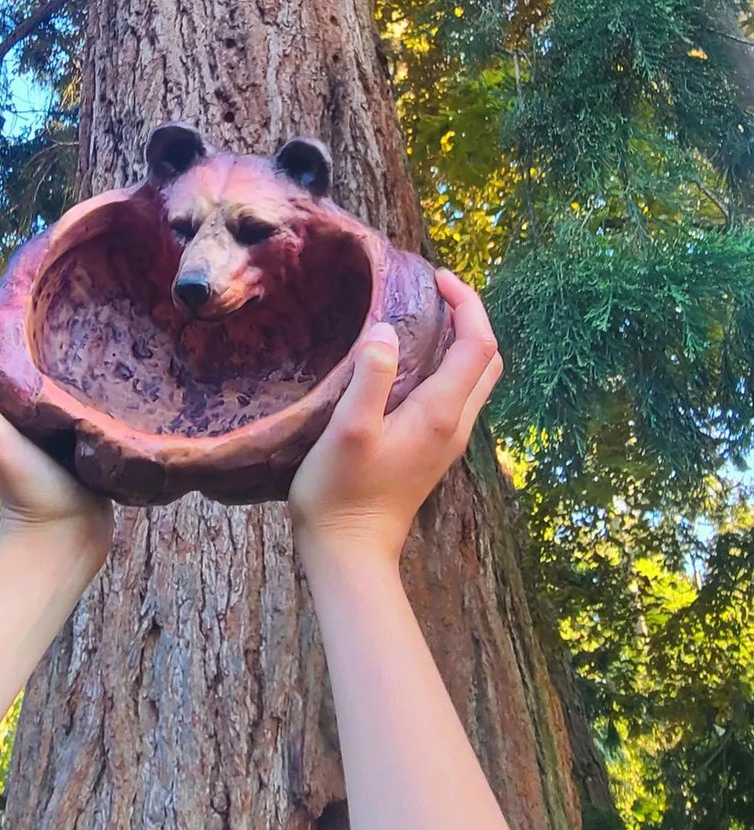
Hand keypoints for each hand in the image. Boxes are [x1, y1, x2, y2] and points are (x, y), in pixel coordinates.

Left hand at [0, 311, 113, 572]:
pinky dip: (94, 367)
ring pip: (57, 365)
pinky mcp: (84, 428)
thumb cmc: (26, 489)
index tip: (27, 282)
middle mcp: (21, 405)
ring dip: (68, 339)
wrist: (67, 540)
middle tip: (69, 287)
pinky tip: (117, 353)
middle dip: (38, 317)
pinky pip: (86, 387)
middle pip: (25, 348)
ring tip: (96, 308)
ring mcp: (54, 417)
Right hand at [287, 269, 501, 567]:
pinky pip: (457, 395)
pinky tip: (410, 360)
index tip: (435, 277)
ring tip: (422, 316)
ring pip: (475, 379)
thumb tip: (385, 329)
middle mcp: (456, 425)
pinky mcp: (434, 451)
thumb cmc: (342, 492)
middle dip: (471, 317)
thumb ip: (370, 378)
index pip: (478, 344)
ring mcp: (448, 441)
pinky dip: (447, 365)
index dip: (467, 303)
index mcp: (442, 414)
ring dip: (461, 341)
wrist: (350, 551)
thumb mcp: (348, 430)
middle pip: (487, 360)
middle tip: (433, 292)